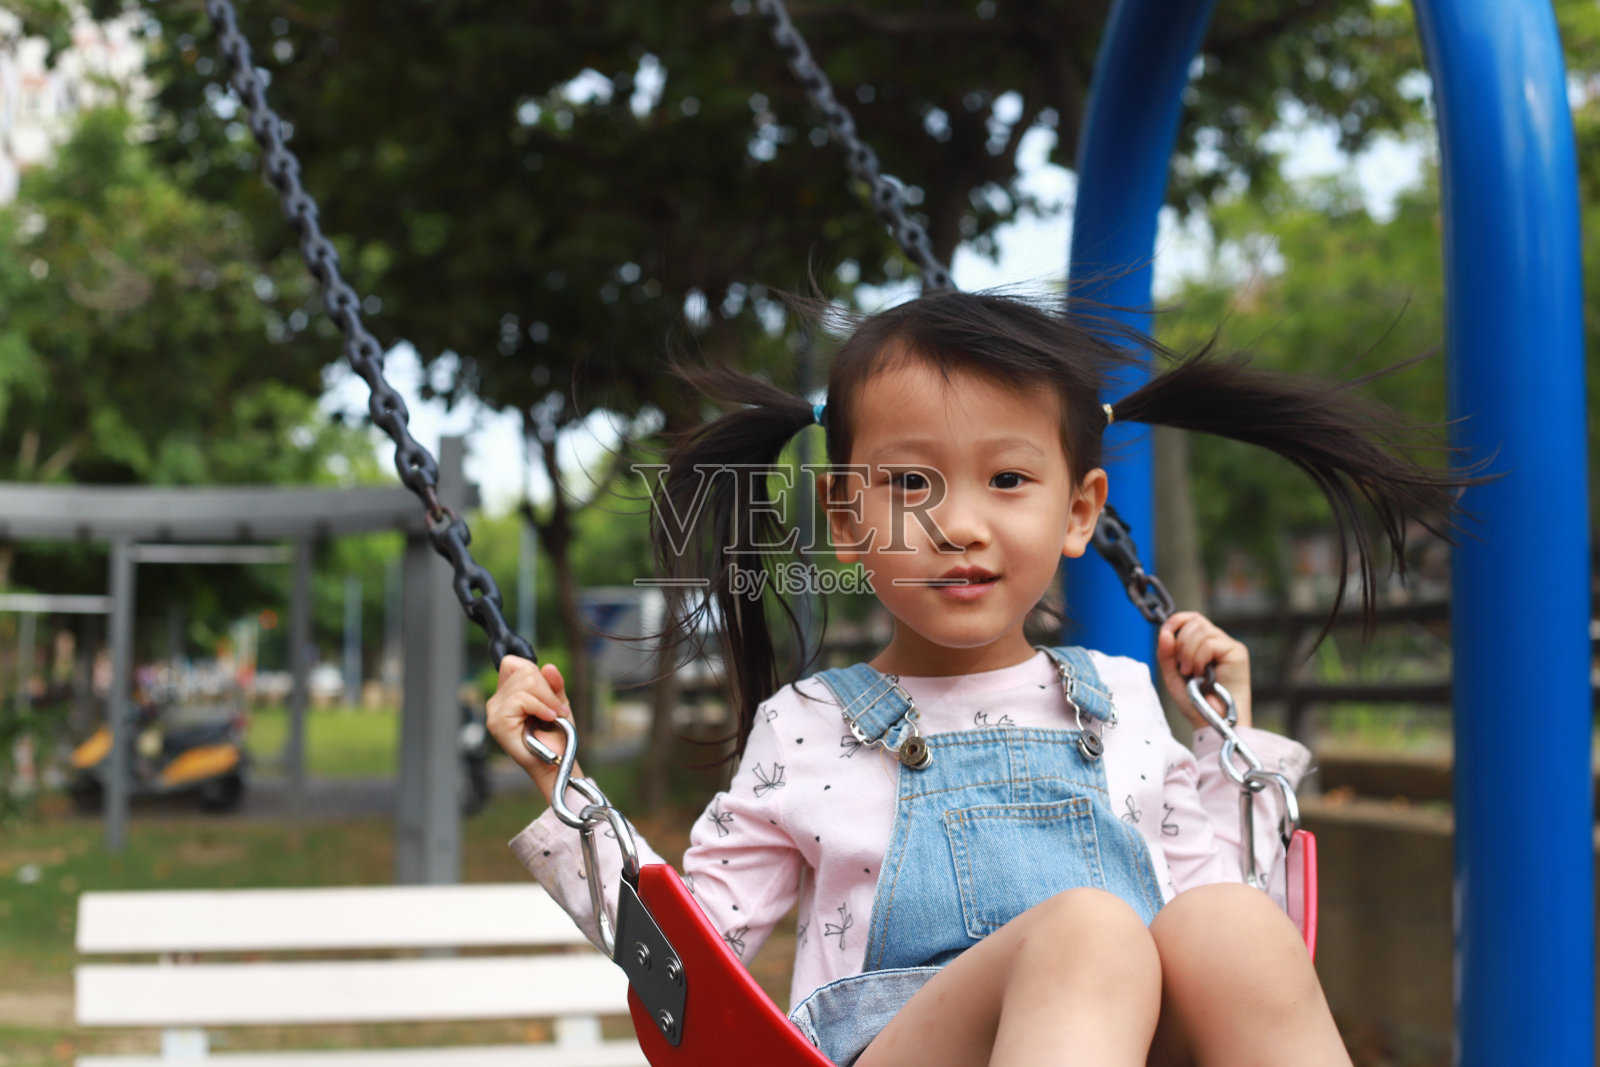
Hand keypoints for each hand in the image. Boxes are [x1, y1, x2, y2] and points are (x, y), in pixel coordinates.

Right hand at [485, 655, 581, 803]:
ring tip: (553, 716)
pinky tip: (547, 718)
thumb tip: (548, 667)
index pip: (512, 663)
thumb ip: (554, 684)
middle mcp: (497, 701)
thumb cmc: (556, 736)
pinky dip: (541, 707)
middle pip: (523, 671)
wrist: (556, 761)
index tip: (548, 694)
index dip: (534, 672)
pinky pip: (522, 698)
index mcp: (507, 694)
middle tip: (557, 710)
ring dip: (547, 699)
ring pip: (525, 683)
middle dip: (547, 689)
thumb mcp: (558, 703)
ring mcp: (495, 711)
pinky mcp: (497, 721)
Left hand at [1156, 612, 1251, 729]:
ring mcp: (1228, 646)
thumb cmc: (1196, 702)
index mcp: (1203, 644)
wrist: (1212, 722)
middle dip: (1181, 643)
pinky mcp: (1237, 652)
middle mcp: (1218, 642)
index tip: (1165, 634)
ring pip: (1201, 630)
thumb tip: (1165, 632)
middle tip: (1183, 668)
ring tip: (1192, 674)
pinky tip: (1203, 675)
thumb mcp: (1173, 676)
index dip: (1176, 620)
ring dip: (1188, 653)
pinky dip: (1199, 658)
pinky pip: (1210, 642)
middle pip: (1195, 620)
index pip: (1191, 618)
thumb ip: (1166, 654)